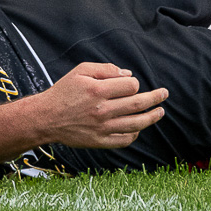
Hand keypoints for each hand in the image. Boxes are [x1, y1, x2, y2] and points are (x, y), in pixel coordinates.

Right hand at [36, 62, 168, 148]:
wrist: (46, 118)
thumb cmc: (64, 91)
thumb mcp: (80, 71)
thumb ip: (105, 69)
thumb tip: (128, 74)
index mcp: (97, 90)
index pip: (130, 86)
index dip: (134, 83)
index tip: (130, 84)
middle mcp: (101, 109)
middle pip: (138, 104)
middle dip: (155, 98)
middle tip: (164, 94)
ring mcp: (102, 127)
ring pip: (136, 124)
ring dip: (152, 117)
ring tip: (160, 112)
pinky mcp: (99, 141)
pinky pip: (124, 139)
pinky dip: (135, 134)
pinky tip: (139, 128)